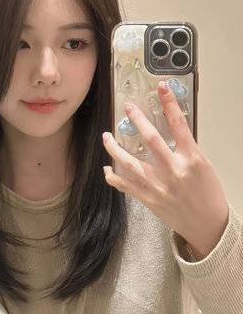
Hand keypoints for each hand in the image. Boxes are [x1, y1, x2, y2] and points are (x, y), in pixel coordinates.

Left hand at [102, 81, 228, 259]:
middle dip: (137, 120)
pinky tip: (106, 169)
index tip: (161, 88)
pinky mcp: (147, 199)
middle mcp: (173, 171)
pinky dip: (113, 177)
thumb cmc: (208, 194)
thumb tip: (165, 133)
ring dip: (114, 148)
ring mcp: (158, 186)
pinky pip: (125, 185)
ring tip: (106, 137)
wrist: (208, 225)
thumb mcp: (203, 166)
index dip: (169, 104)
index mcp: (192, 159)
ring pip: (130, 163)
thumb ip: (184, 150)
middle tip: (128, 107)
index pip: (179, 125)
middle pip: (150, 139)